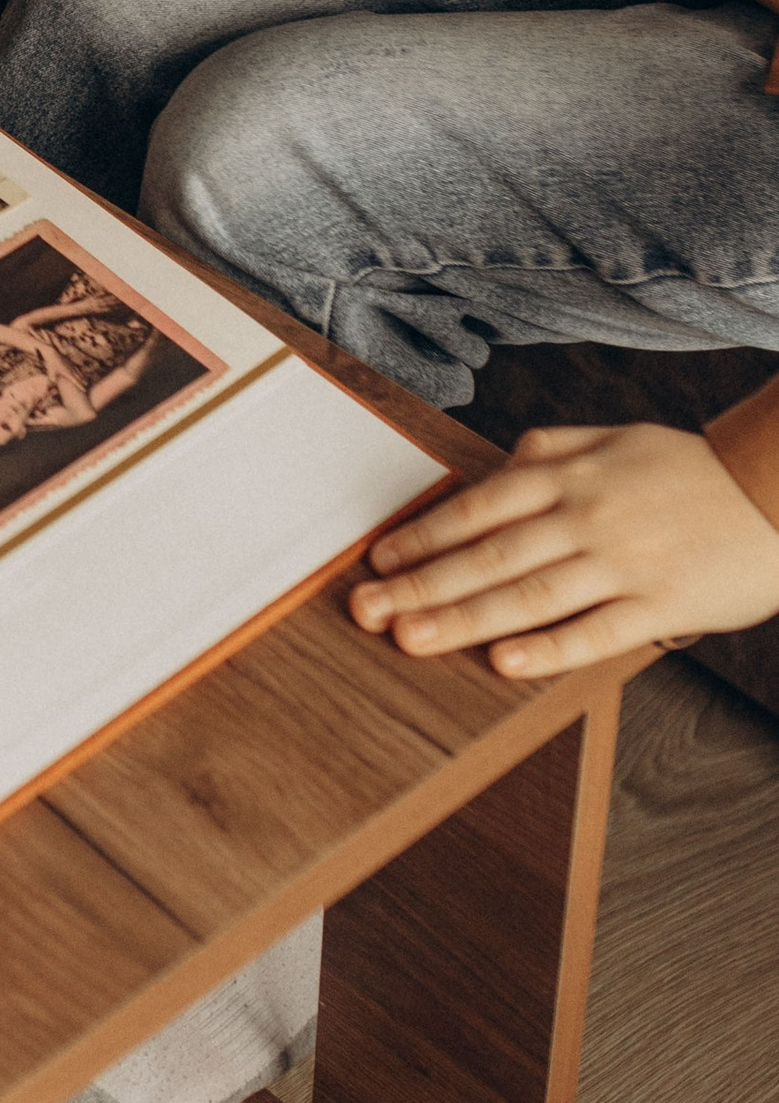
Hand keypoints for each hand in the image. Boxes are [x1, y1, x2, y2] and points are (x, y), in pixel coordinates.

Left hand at [349, 422, 778, 677]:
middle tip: (365, 610)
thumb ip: (553, 450)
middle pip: (489, 555)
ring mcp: (622, 562)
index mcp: (570, 475)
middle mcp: (586, 516)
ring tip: (410, 638)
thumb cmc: (688, 470)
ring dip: (462, 619)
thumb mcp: (615, 439)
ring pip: (529, 595)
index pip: (478, 507)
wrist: (775, 490)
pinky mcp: (661, 604)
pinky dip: (547, 648)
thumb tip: (501, 463)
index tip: (378, 561)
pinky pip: (595, 631)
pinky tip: (502, 663)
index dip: (424, 535)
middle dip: (420, 584)